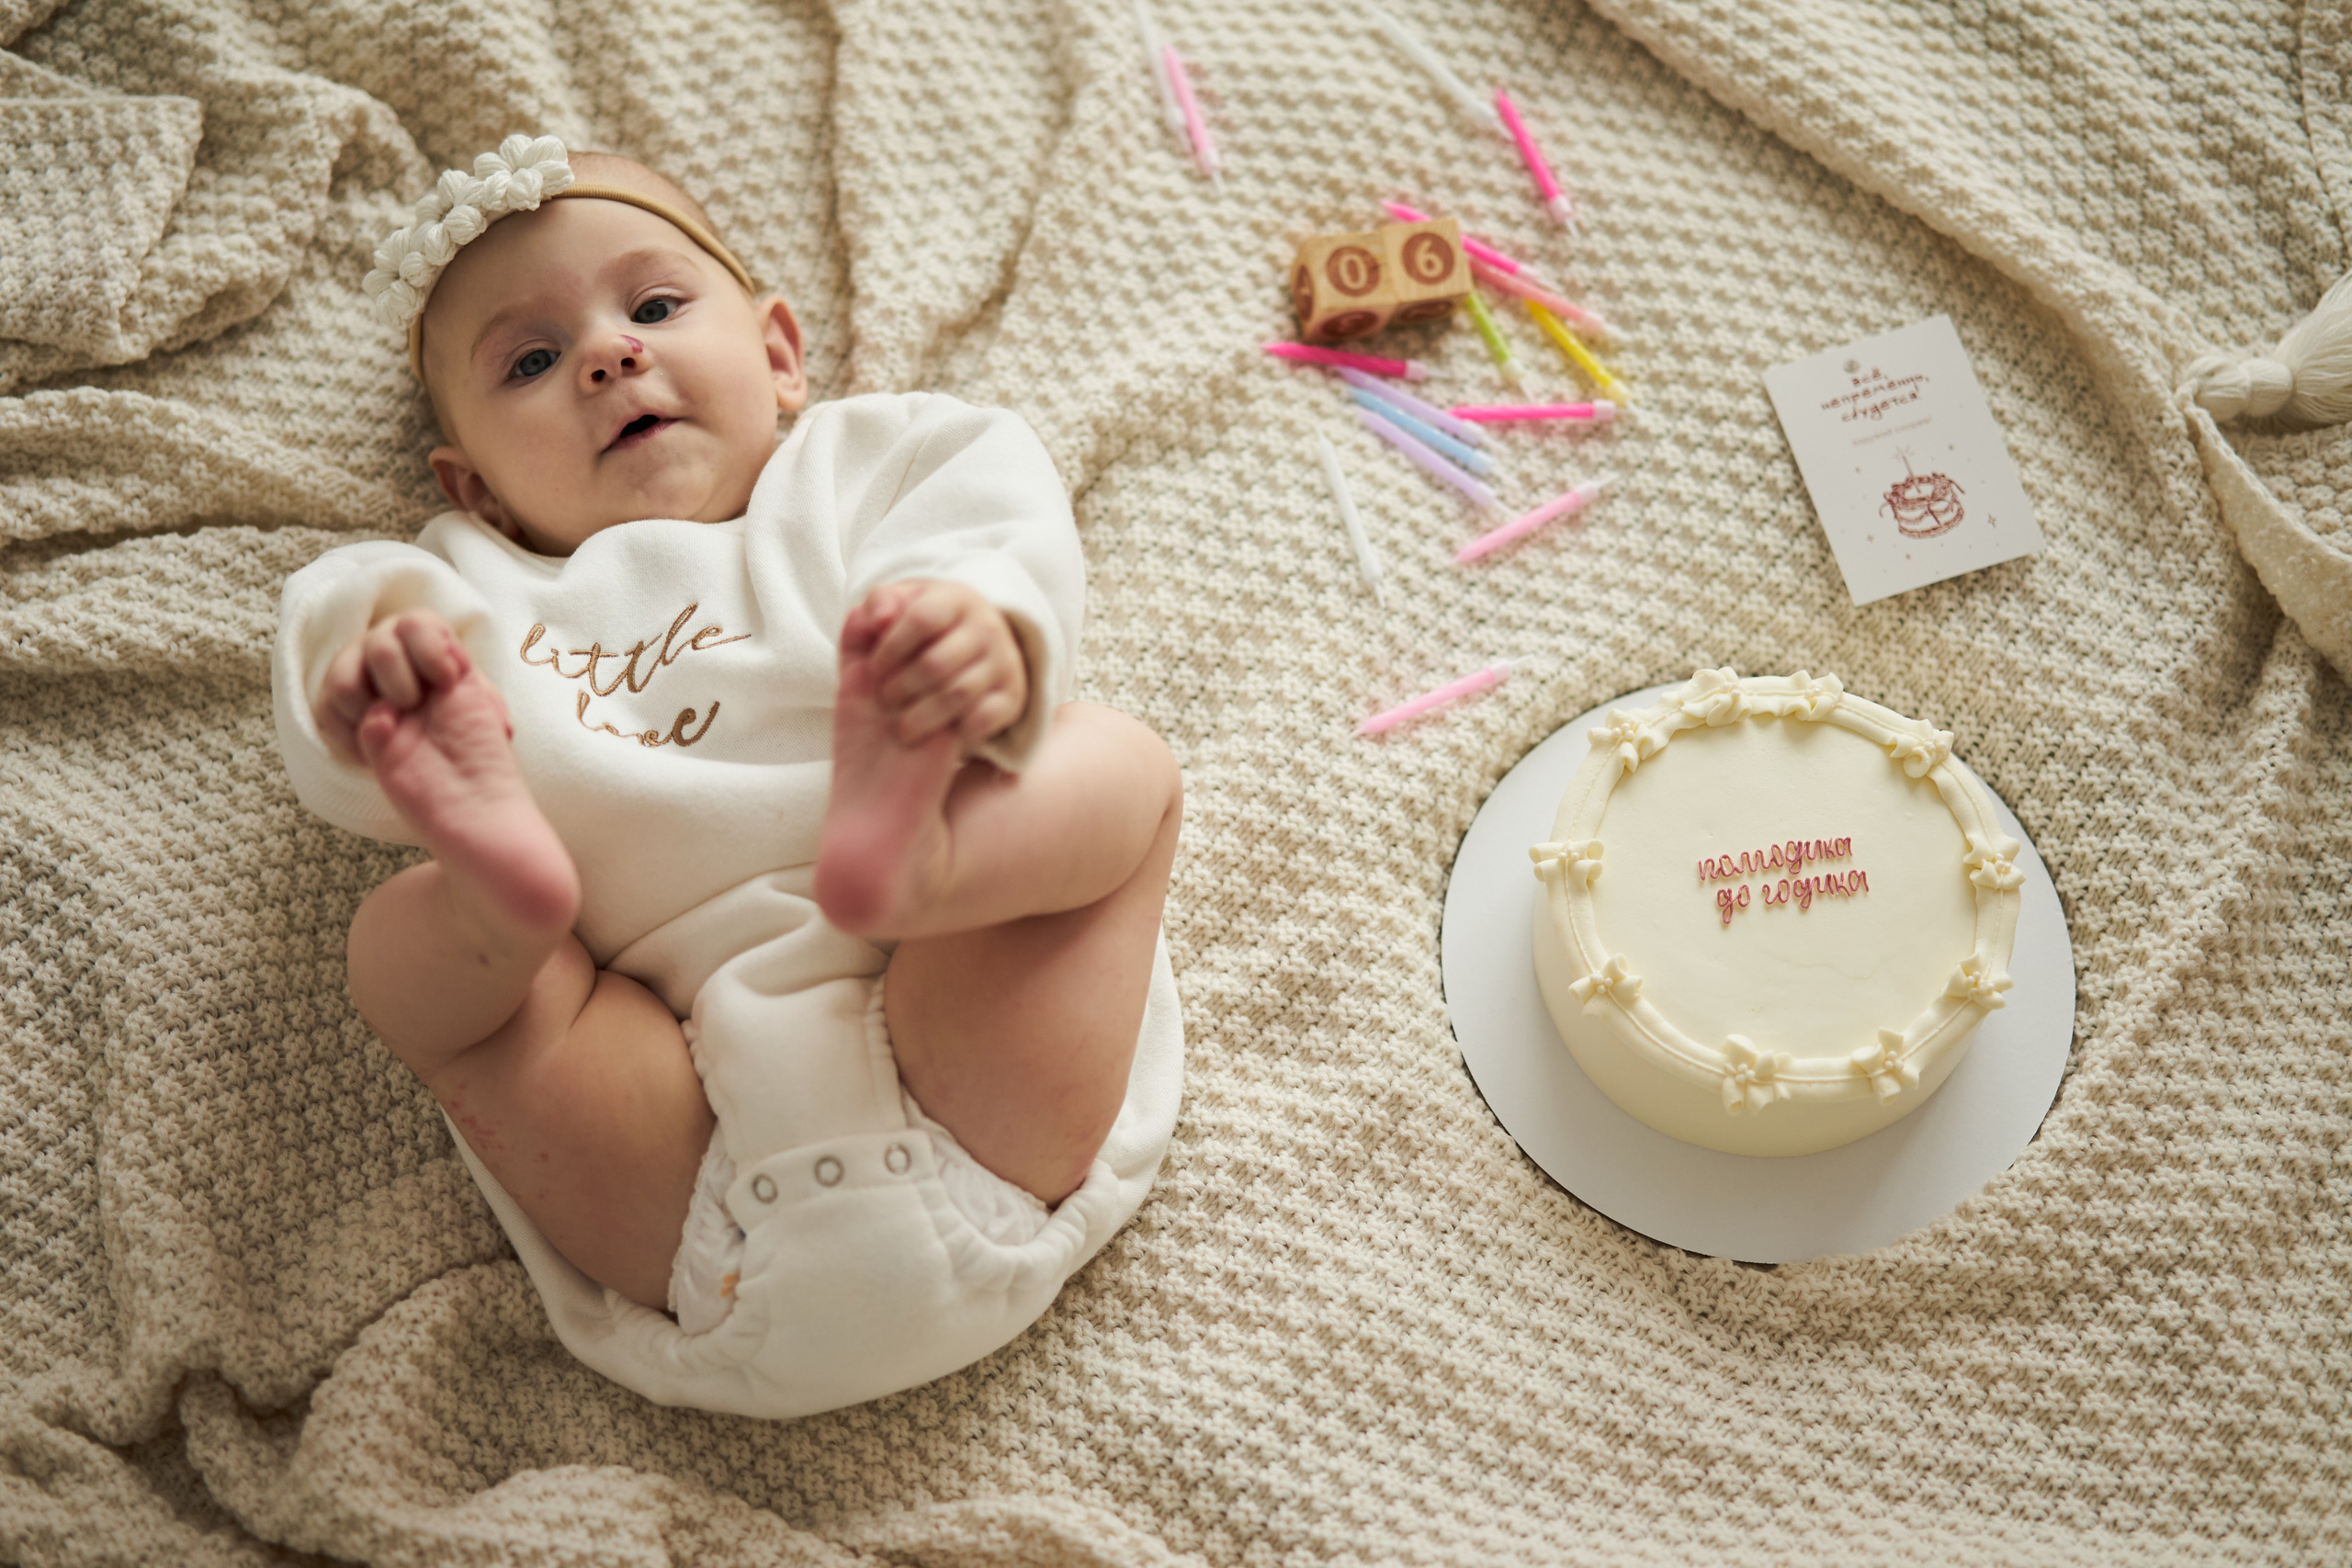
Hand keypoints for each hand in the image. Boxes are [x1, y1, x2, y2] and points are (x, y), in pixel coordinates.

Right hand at [316, 607, 506, 767]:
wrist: (459, 789)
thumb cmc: (474, 742)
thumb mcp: (482, 700)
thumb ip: (462, 666)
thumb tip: (448, 649)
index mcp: (427, 646)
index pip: (416, 624)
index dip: (431, 652)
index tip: (446, 682)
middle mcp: (390, 654)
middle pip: (380, 645)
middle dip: (402, 684)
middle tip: (414, 708)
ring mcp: (360, 682)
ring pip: (344, 680)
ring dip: (372, 707)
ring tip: (396, 725)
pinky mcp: (336, 713)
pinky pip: (329, 712)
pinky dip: (354, 734)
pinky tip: (380, 746)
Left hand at [840, 579, 1028, 746]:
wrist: (962, 653)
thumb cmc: (916, 633)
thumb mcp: (893, 612)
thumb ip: (876, 606)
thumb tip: (878, 619)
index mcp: (956, 599)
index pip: (921, 619)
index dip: (890, 648)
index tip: (872, 667)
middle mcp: (987, 627)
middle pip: (935, 663)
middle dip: (900, 687)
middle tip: (885, 698)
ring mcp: (1004, 662)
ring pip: (956, 695)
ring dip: (920, 716)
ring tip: (901, 724)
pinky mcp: (1013, 696)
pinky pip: (983, 718)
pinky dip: (955, 730)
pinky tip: (936, 732)